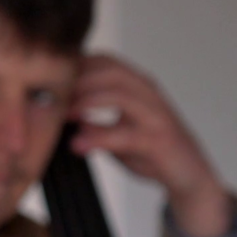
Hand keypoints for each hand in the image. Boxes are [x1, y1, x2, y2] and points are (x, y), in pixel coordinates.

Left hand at [65, 54, 231, 236]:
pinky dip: (99, 137)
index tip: (47, 79)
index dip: (76, 66)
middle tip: (49, 95)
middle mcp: (148, 94)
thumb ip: (91, 122)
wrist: (189, 175)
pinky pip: (126, 134)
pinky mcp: (159, 140)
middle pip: (110, 71)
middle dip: (77, 80)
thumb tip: (57, 117)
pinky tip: (78, 145)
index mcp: (138, 86)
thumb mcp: (116, 132)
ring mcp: (156, 115)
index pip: (105, 61)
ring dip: (86, 101)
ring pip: (119, 95)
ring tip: (61, 115)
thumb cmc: (150, 150)